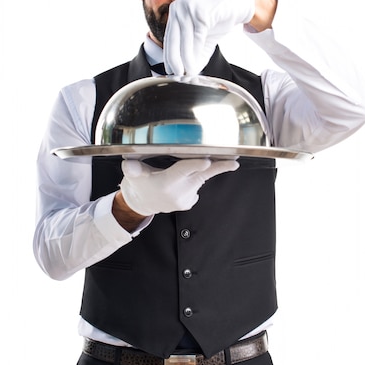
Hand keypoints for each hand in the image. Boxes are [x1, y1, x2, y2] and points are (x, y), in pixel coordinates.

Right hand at [120, 158, 238, 215]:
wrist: (142, 202)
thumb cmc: (139, 183)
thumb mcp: (133, 174)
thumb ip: (132, 169)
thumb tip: (129, 164)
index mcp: (166, 182)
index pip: (183, 170)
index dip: (195, 165)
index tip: (208, 162)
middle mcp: (178, 192)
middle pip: (201, 175)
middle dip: (219, 167)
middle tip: (235, 161)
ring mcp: (185, 199)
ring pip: (201, 179)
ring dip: (206, 169)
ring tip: (212, 161)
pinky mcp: (189, 203)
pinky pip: (198, 186)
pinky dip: (196, 179)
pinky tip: (186, 178)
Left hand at [163, 0, 254, 75]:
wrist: (238, 2)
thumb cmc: (219, 19)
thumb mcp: (204, 40)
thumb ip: (196, 55)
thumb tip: (188, 73)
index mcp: (175, 14)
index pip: (168, 40)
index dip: (169, 58)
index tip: (172, 73)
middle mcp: (177, 9)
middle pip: (172, 40)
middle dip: (175, 61)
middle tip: (179, 75)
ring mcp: (188, 8)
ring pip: (185, 40)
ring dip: (187, 59)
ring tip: (190, 72)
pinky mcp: (200, 10)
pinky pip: (197, 36)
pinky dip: (197, 51)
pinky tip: (198, 62)